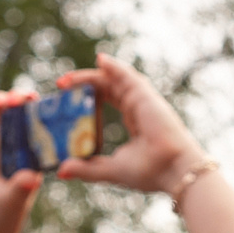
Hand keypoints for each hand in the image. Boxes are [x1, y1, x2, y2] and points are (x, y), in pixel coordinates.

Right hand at [0, 95, 41, 232]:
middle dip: (21, 102)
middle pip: (20, 114)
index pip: (40, 127)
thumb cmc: (4, 216)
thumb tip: (32, 179)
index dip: (42, 113)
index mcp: (32, 154)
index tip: (42, 106)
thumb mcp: (13, 201)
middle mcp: (16, 144)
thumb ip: (21, 188)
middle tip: (20, 98)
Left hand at [53, 53, 205, 197]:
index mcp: (131, 121)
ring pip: (112, 79)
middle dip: (82, 83)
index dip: (87, 96)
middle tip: (60, 86)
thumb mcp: (110, 170)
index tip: (66, 100)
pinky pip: (127, 75)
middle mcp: (136, 107)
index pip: (106, 100)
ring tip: (67, 79)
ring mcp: (141, 100)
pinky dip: (114, 67)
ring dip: (89, 75)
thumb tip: (61, 170)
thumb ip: (87, 168)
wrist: (173, 170)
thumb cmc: (148, 172)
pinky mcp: (145, 96)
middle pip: (106, 87)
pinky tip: (100, 60)